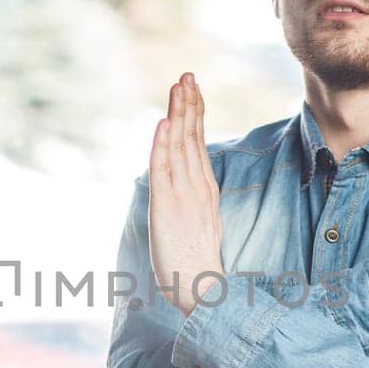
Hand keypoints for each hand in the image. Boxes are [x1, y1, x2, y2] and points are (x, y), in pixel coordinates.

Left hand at [148, 72, 224, 316]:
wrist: (200, 293)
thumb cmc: (197, 266)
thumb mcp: (197, 227)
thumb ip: (195, 204)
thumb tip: (189, 192)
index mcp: (204, 191)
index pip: (197, 144)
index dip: (194, 115)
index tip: (191, 88)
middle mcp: (196, 188)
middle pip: (191, 138)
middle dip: (189, 104)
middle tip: (187, 74)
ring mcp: (183, 196)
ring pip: (180, 146)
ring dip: (179, 114)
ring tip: (179, 85)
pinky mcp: (167, 207)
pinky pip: (165, 170)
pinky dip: (165, 145)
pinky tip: (164, 123)